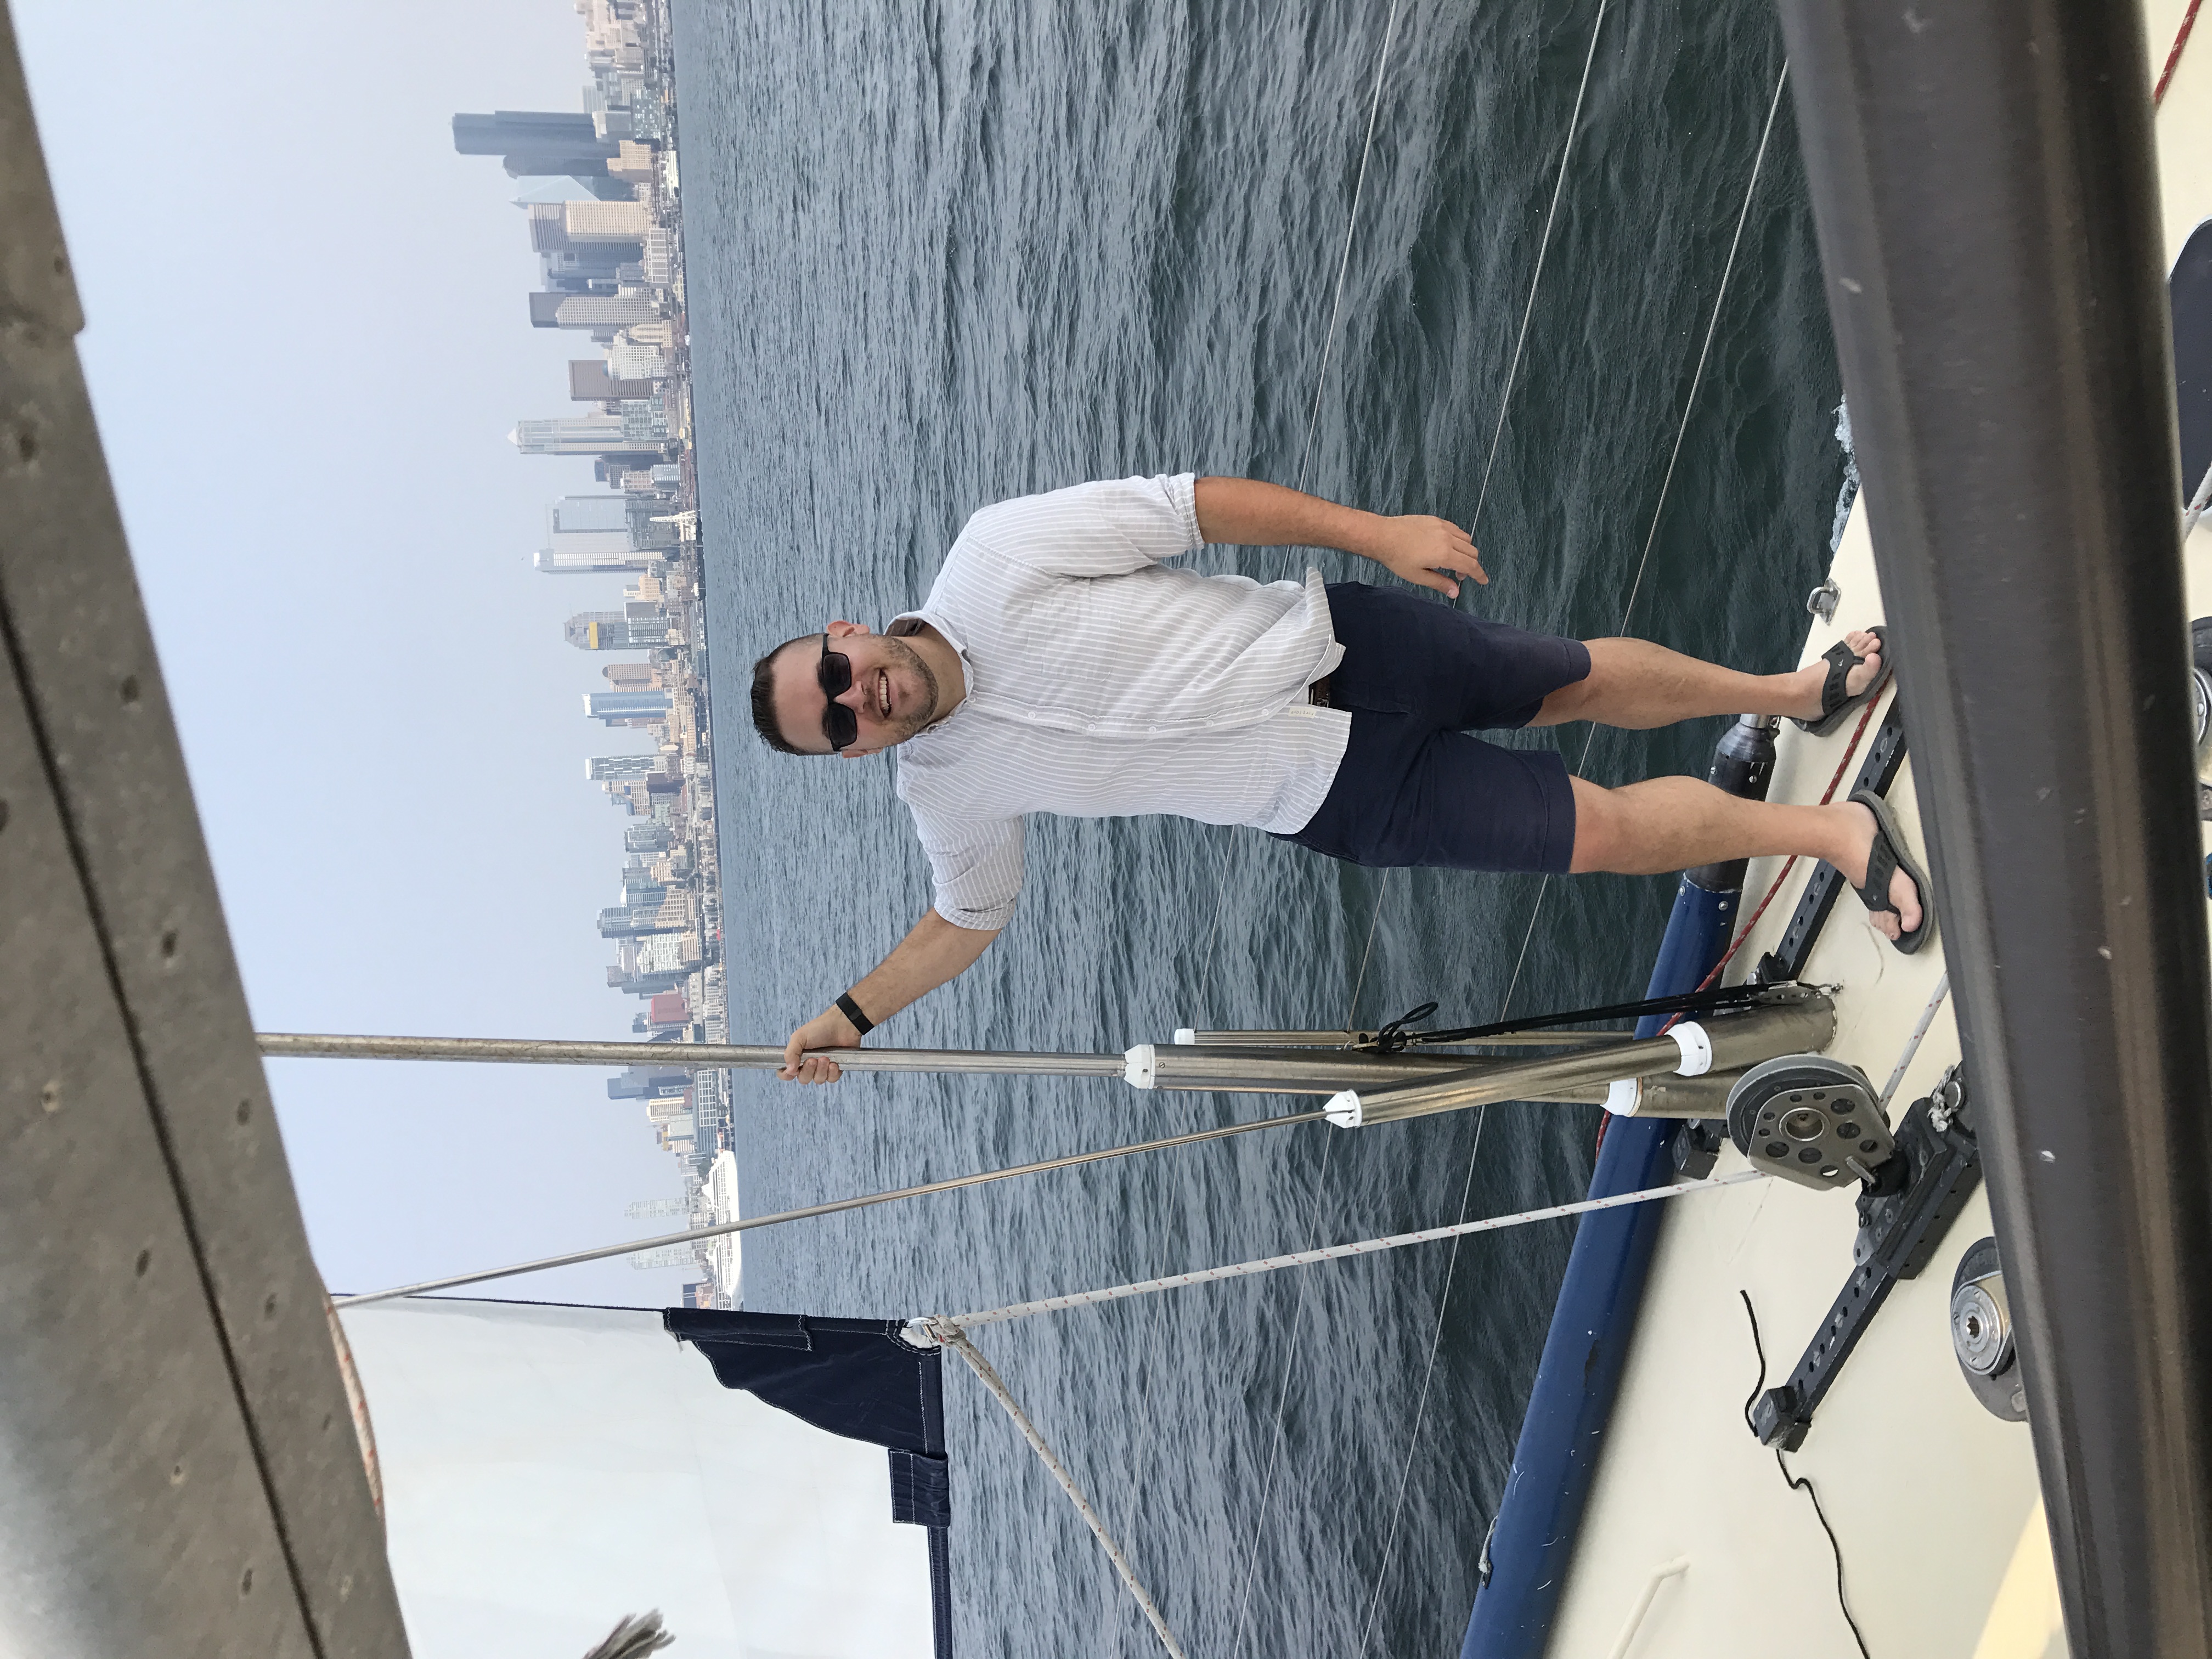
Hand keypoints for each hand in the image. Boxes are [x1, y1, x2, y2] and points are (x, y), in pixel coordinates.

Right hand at [779, 1006, 861, 1082]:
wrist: (842, 1024)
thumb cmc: (820, 1028)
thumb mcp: (800, 1037)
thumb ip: (790, 1053)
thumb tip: (789, 1070)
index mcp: (797, 1056)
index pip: (786, 1072)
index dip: (787, 1074)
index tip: (792, 1070)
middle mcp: (809, 1064)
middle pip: (803, 1079)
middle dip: (808, 1070)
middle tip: (813, 1059)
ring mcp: (823, 1067)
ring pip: (818, 1080)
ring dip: (821, 1070)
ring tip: (826, 1057)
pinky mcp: (836, 1069)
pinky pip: (832, 1079)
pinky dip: (832, 1073)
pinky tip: (834, 1063)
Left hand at [1368, 514, 1487, 598]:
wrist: (1382, 536)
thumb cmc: (1397, 557)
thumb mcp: (1418, 576)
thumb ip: (1440, 583)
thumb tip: (1455, 592)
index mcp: (1444, 554)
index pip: (1470, 565)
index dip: (1479, 574)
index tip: (1483, 580)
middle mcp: (1447, 538)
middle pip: (1472, 552)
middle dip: (1471, 565)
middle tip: (1458, 575)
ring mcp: (1442, 526)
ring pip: (1466, 539)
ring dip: (1465, 552)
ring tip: (1451, 561)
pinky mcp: (1435, 520)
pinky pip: (1455, 529)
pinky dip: (1458, 540)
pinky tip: (1446, 547)